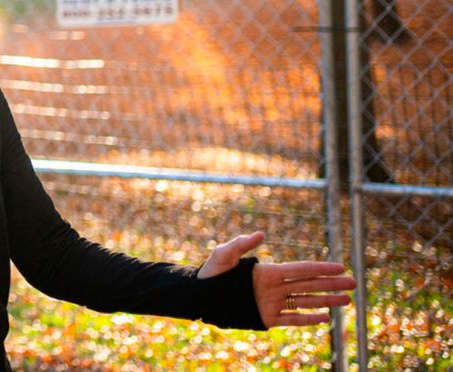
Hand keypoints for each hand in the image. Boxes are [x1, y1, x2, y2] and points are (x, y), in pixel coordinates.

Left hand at [197, 230, 354, 327]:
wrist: (199, 296)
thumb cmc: (210, 273)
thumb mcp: (222, 255)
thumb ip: (240, 245)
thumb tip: (260, 234)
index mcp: (268, 272)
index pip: (300, 270)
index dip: (320, 268)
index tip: (340, 267)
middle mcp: (274, 287)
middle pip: (309, 285)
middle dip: (332, 284)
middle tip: (354, 283)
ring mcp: (272, 303)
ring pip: (306, 302)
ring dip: (327, 302)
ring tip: (347, 300)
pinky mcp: (266, 318)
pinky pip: (292, 319)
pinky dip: (308, 320)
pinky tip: (325, 319)